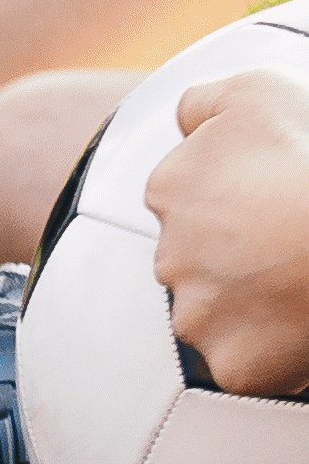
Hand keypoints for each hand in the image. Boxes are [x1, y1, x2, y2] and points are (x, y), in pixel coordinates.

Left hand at [148, 71, 308, 395]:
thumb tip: (185, 121)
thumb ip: (203, 102)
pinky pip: (252, 369)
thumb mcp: (255, 94)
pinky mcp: (236, 367)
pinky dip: (277, 359)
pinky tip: (307, 330)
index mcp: (167, 193)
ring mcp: (199, 316)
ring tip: (304, 291)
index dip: (242, 211)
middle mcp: (168, 258)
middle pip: (202, 266)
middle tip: (296, 255)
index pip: (191, 206)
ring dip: (256, 312)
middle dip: (241, 263)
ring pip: (221, 319)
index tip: (280, 209)